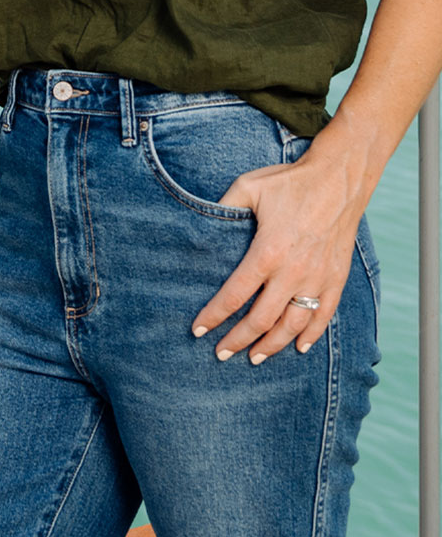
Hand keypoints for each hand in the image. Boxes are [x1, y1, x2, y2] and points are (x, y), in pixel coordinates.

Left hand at [191, 133, 370, 361]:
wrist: (338, 179)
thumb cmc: (290, 182)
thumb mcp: (249, 187)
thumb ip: (224, 207)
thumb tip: (199, 223)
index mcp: (267, 252)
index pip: (235, 295)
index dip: (214, 315)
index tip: (199, 330)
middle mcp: (293, 272)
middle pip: (261, 320)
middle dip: (238, 340)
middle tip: (222, 354)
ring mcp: (317, 278)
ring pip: (292, 325)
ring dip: (272, 346)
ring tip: (255, 357)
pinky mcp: (336, 278)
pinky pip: (324, 315)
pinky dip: (311, 335)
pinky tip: (299, 347)